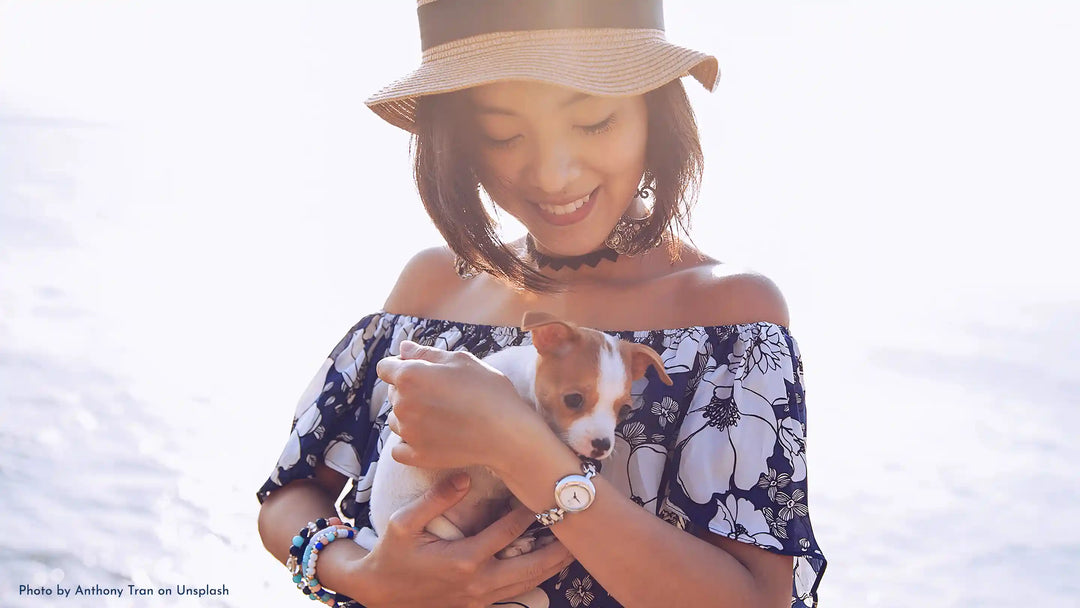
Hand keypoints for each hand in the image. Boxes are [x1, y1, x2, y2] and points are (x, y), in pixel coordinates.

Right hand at [359, 474, 574, 607]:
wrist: (379, 593)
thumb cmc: (392, 554)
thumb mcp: (404, 522)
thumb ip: (435, 499)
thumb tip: (463, 477)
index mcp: (463, 559)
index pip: (508, 532)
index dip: (530, 512)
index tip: (545, 494)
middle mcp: (478, 582)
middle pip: (531, 566)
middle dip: (558, 549)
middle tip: (580, 531)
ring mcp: (480, 599)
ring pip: (527, 584)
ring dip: (552, 567)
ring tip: (574, 549)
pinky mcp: (477, 607)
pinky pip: (514, 596)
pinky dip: (535, 581)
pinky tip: (547, 569)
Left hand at [376, 340, 545, 470]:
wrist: (506, 433)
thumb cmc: (488, 391)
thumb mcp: (461, 361)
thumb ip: (426, 354)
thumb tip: (403, 348)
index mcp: (409, 376)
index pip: (385, 367)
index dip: (402, 366)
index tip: (423, 371)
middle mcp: (402, 404)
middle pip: (392, 393)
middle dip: (408, 389)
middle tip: (440, 393)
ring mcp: (408, 432)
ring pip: (396, 419)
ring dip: (409, 415)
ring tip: (439, 415)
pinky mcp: (417, 455)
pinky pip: (399, 449)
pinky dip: (408, 443)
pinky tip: (427, 437)